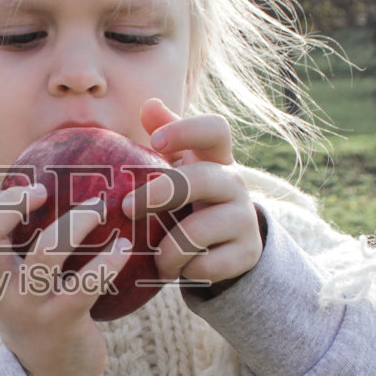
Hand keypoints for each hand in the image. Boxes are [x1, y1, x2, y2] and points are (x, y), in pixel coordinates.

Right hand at [0, 180, 132, 375]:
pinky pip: (86, 284)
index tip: (10, 188)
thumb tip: (44, 184)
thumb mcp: (13, 284)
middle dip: (11, 203)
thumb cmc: (37, 314)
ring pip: (45, 252)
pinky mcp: (62, 322)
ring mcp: (29, 307)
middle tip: (43, 189)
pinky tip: (123, 248)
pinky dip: (107, 261)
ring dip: (76, 222)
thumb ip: (13, 247)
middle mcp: (0, 289)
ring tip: (97, 207)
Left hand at [122, 98, 261, 287]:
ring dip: (167, 250)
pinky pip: (207, 265)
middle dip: (160, 193)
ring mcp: (244, 218)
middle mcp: (235, 183)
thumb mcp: (179, 168)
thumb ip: (166, 135)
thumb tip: (149, 104)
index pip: (215, 129)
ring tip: (156, 260)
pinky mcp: (247, 253)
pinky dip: (186, 271)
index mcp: (216, 158)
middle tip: (128, 208)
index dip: (186, 130)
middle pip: (202, 179)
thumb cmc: (190, 201)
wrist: (225, 250)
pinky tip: (181, 271)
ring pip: (199, 231)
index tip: (156, 143)